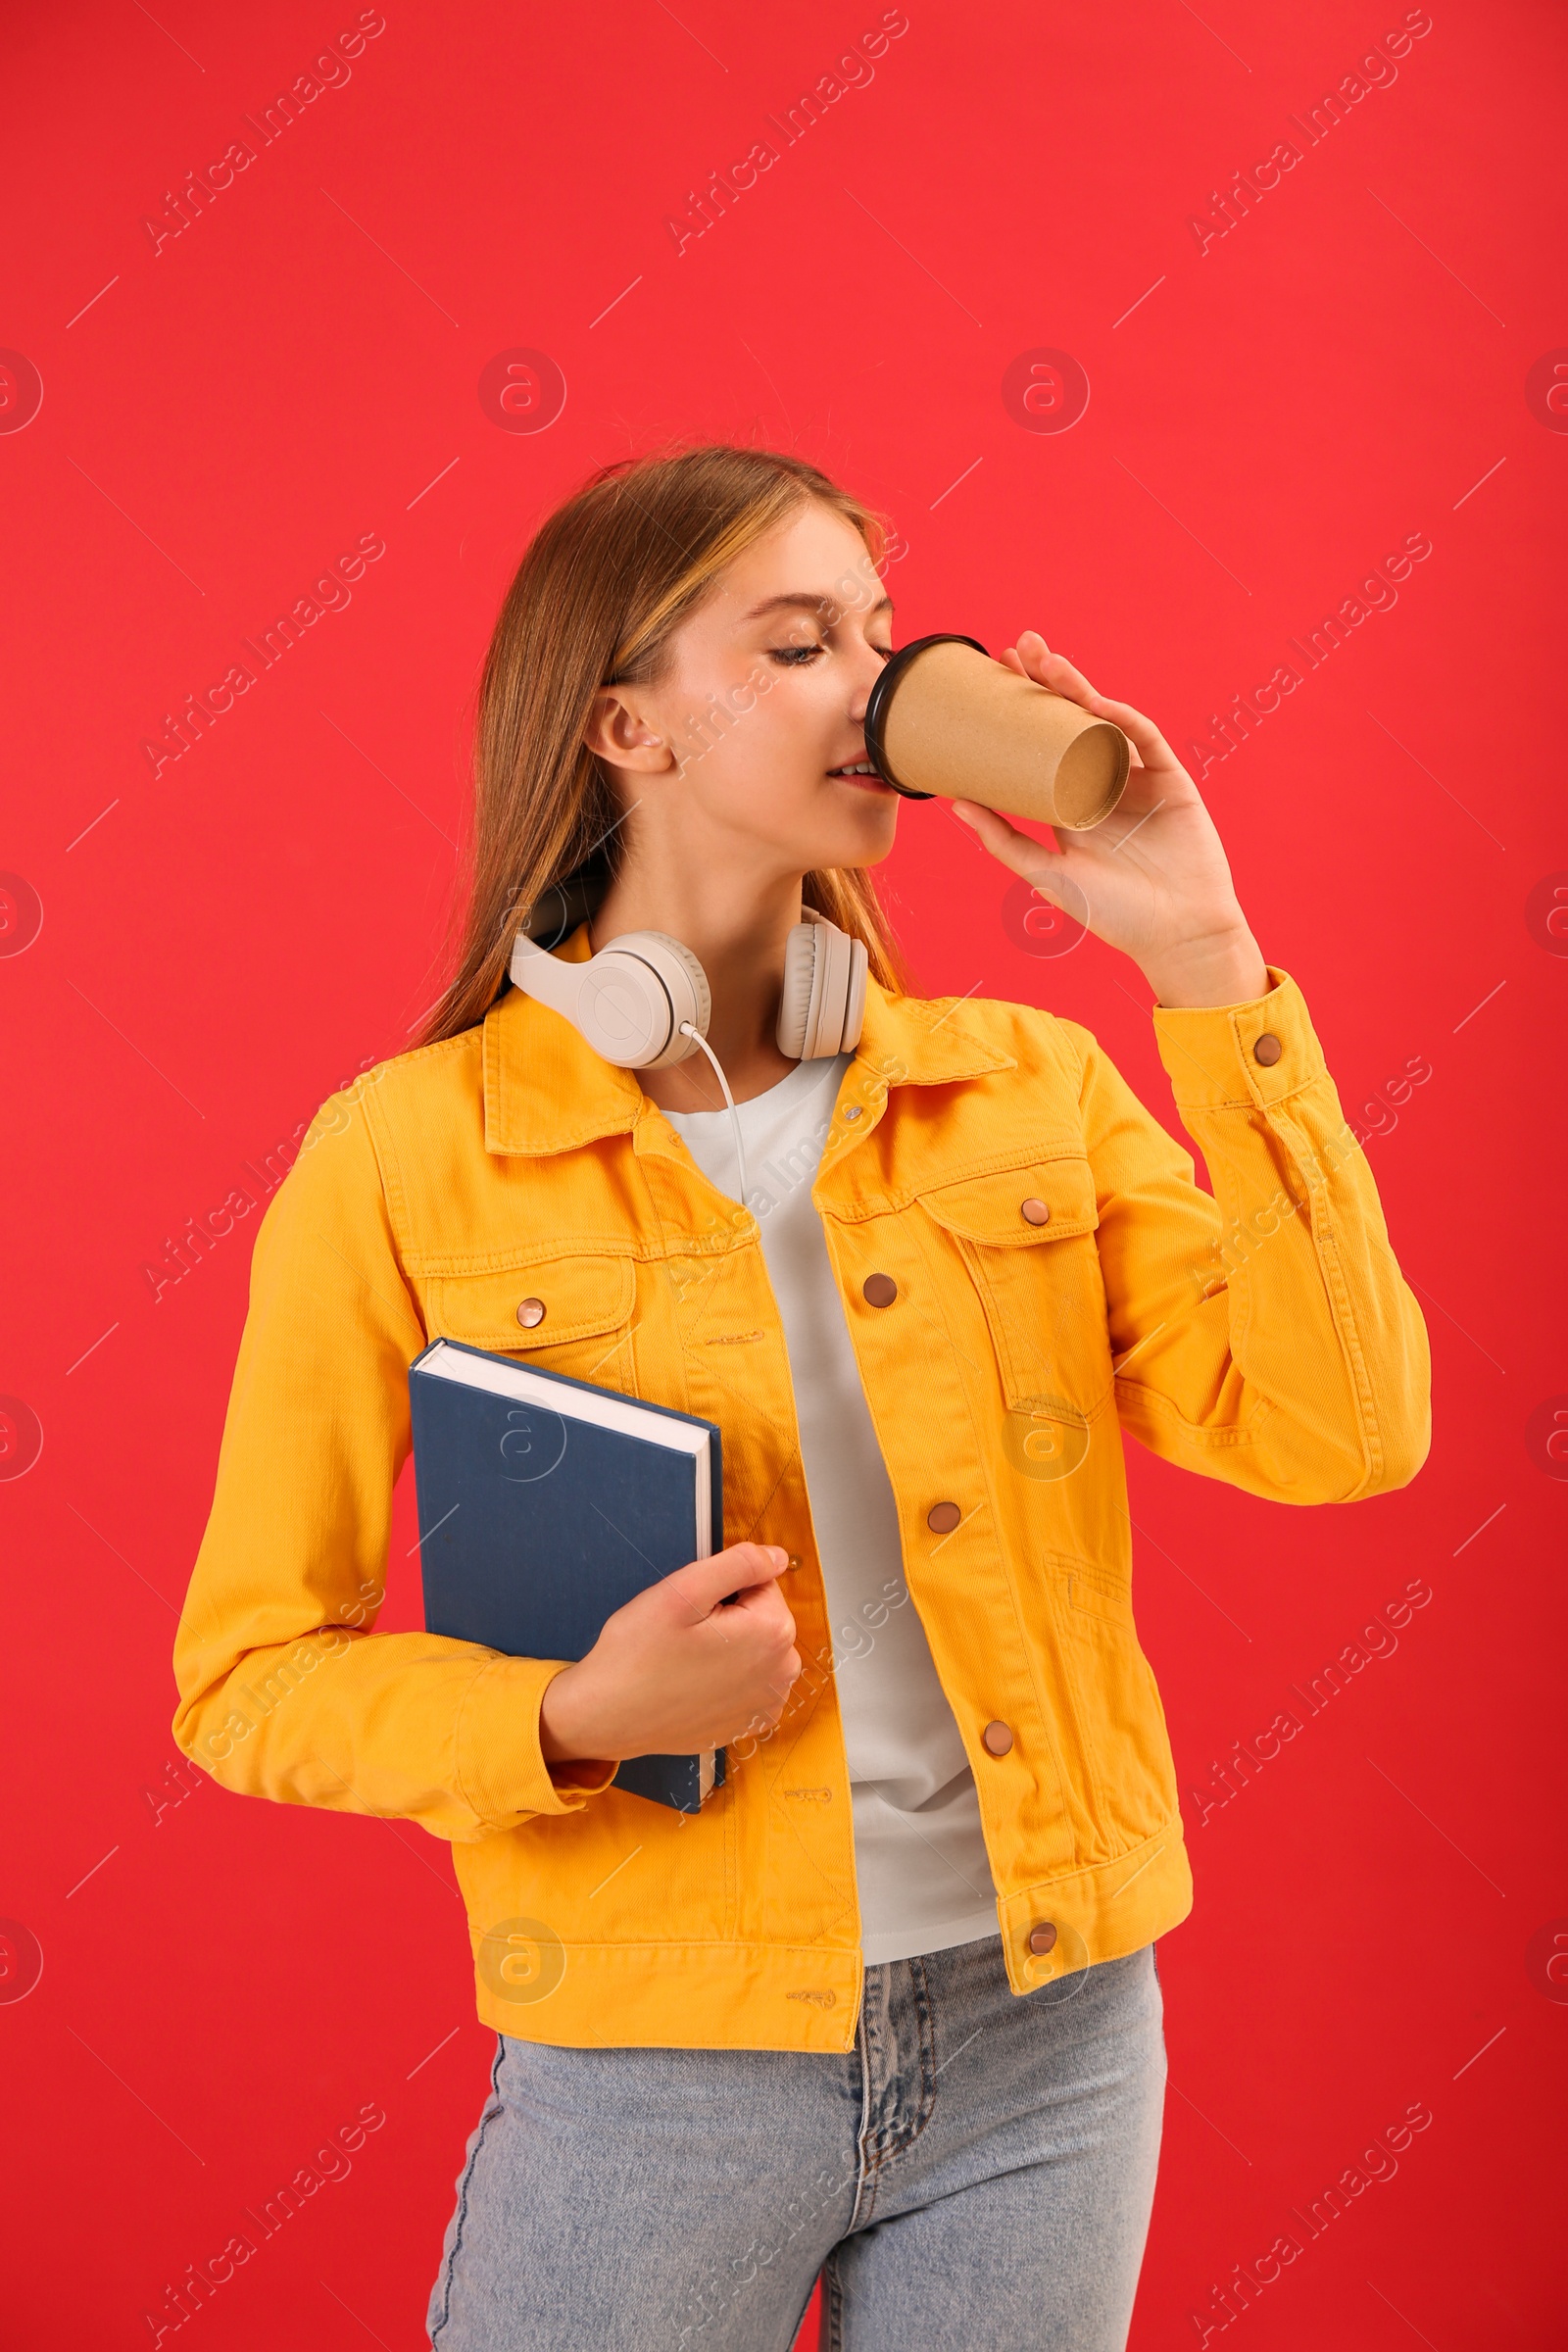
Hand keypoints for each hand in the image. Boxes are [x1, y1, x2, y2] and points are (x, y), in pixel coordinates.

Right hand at [537, 1544, 800, 1763]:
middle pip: (762, 1616)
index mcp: (774, 1632)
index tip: (693, 1611)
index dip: (722, 1589)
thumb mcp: (684, 1590)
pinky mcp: (751, 1723)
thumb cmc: (639, 1654)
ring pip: (755, 1648)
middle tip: (685, 1636)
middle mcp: (783, 1671)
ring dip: (729, 1647)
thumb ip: (740, 1563)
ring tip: (687, 1661)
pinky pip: (748, 1681)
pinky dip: (726, 1677)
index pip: (761, 1582)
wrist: (608, 1717)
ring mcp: (768, 1702)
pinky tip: (694, 1685)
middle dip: (729, 1616)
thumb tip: (777, 1557)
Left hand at [951, 633, 1269, 1008]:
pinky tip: (1095, 703)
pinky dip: (1122, 719)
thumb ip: (1003, 840)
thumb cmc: (1114, 914)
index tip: (993, 675)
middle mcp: (1105, 781)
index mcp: (1073, 801)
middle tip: (1017, 647)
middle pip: (1071, 720)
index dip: (1021, 707)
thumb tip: (954, 803)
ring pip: (1106, 721)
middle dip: (1047, 681)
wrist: (1176, 936)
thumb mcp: (1046, 874)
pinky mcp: (1172, 781)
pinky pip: (1146, 741)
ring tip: (1048, 660)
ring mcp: (1140, 779)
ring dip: (1078, 688)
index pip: (1041, 742)